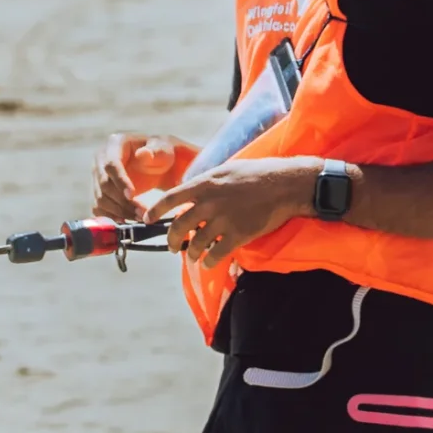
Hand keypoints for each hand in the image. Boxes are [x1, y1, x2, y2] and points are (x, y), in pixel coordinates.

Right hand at [93, 133, 196, 221]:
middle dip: (122, 201)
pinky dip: (112, 217)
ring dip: (119, 212)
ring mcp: (97, 177)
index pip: (111, 164)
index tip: (132, 195)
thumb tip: (143, 154)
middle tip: (142, 213)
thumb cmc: (163, 154)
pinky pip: (99, 208)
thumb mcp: (164, 149)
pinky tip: (128, 221)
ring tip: (140, 217)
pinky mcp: (99, 192)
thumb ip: (156, 151)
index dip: (119, 181)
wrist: (159, 165)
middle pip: (104, 185)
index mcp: (114, 144)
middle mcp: (101, 159)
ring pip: (101, 199)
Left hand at [138, 156, 317, 269]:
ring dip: (191, 254)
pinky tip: (210, 262)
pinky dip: (210, 262)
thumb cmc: (257, 173)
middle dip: (171, 241)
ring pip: (195, 244)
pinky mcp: (238, 235)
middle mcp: (209, 203)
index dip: (155, 211)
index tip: (148, 219)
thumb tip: (191, 191)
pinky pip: (216, 254)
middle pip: (178, 227)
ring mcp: (223, 220)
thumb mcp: (225, 169)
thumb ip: (206, 183)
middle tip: (172, 247)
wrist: (284, 184)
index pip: (170, 199)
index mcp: (204, 184)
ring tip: (193, 256)